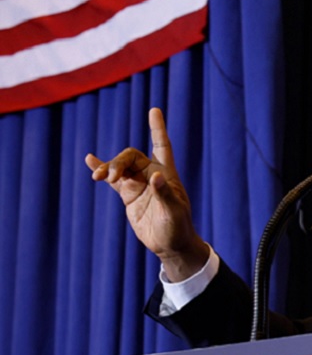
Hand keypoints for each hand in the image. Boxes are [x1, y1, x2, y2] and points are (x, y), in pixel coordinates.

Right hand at [86, 107, 207, 280]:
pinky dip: (101, 169)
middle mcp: (152, 174)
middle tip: (110, 178)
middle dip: (118, 163)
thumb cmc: (178, 227)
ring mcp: (138, 184)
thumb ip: (164, 194)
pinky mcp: (128, 194)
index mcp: (167, 174)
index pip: (162, 145)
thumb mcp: (173, 212)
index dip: (157, 128)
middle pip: (131, 156)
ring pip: (120, 166)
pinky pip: (113, 178)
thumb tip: (154, 177)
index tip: (154, 110)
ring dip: (108, 168)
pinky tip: (90, 161)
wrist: (170, 245)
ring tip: (98, 177)